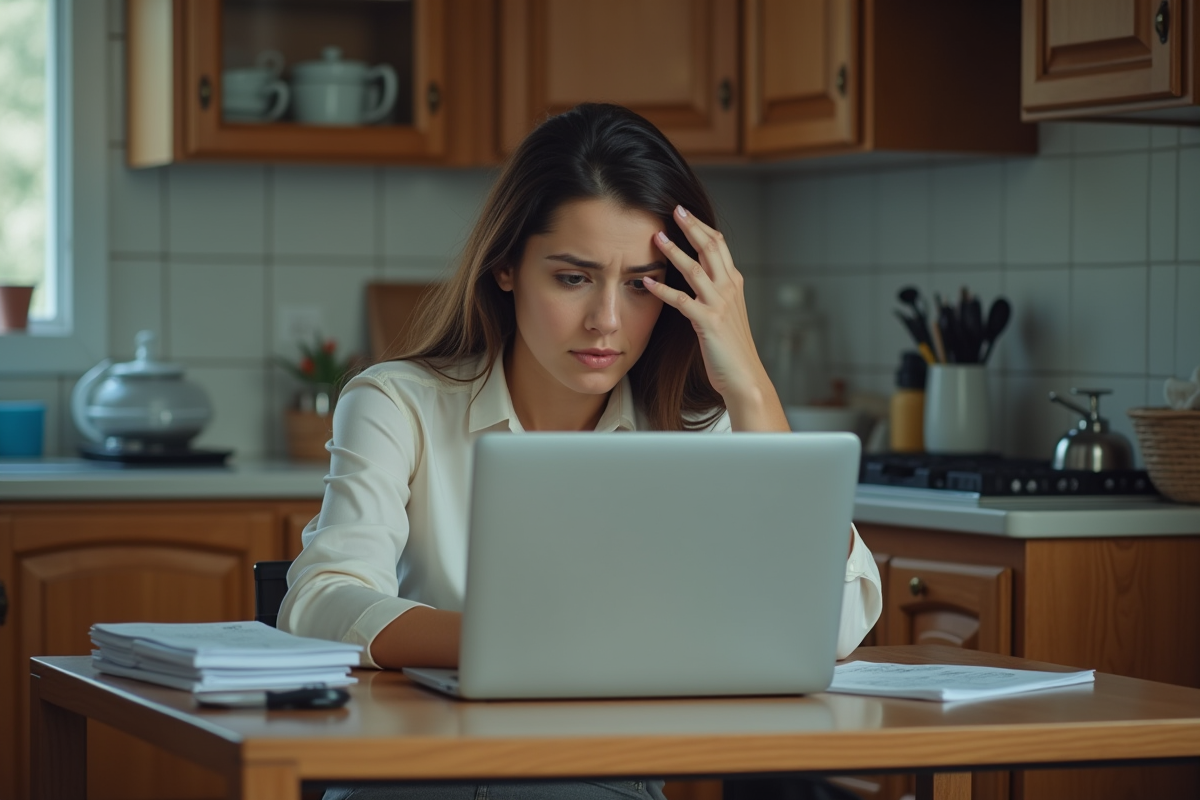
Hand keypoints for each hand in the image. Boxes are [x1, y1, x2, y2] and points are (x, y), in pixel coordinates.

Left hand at [644, 205, 788, 431]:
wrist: (744, 376)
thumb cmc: (731, 348)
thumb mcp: (726, 312)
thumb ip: (714, 292)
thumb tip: (698, 276)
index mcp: (733, 283)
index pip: (719, 245)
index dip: (701, 226)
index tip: (685, 212)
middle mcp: (729, 288)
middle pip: (710, 247)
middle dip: (691, 226)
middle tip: (674, 209)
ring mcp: (719, 304)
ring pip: (695, 268)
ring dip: (674, 251)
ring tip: (656, 236)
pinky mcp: (707, 322)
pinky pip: (681, 300)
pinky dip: (663, 289)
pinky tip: (647, 281)